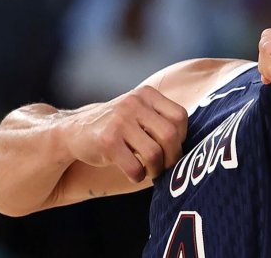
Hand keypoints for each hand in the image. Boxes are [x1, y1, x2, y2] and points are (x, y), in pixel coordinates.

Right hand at [65, 85, 187, 182]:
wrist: (75, 131)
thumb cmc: (117, 127)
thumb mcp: (139, 112)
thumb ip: (162, 120)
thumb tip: (195, 145)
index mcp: (146, 94)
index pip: (180, 117)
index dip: (181, 138)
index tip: (173, 149)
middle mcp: (133, 103)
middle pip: (170, 135)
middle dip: (172, 157)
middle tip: (166, 168)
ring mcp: (119, 120)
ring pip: (154, 153)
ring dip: (156, 170)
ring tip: (151, 172)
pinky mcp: (107, 141)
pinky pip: (135, 166)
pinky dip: (138, 176)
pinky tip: (134, 173)